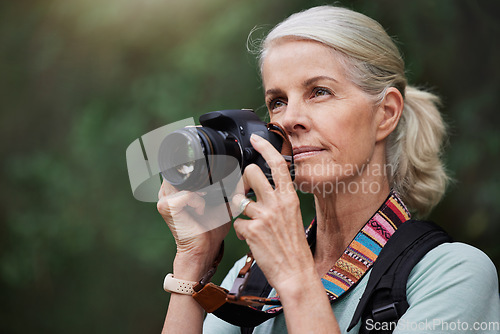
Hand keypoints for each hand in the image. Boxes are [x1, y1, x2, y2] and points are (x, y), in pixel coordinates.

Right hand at [157, 181, 230, 276]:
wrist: (205, 248)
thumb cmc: (210, 230)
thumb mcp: (220, 203)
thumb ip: (223, 188)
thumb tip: (238, 176)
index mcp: (175, 191)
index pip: (185, 171)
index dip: (200, 175)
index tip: (210, 189)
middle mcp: (166, 194)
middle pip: (184, 174)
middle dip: (201, 182)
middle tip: (208, 195)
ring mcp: (164, 200)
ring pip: (185, 182)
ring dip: (200, 191)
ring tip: (203, 203)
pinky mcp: (166, 207)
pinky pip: (186, 194)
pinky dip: (198, 201)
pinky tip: (200, 211)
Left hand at [233, 134, 314, 290]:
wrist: (295, 272)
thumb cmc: (293, 246)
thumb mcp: (292, 216)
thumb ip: (280, 199)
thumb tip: (265, 187)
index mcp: (289, 198)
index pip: (278, 164)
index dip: (265, 147)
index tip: (255, 139)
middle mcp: (277, 203)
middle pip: (251, 173)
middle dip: (243, 180)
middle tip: (245, 192)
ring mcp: (264, 216)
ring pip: (238, 199)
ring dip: (240, 211)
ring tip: (251, 223)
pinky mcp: (252, 230)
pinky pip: (236, 223)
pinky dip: (240, 231)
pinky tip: (251, 239)